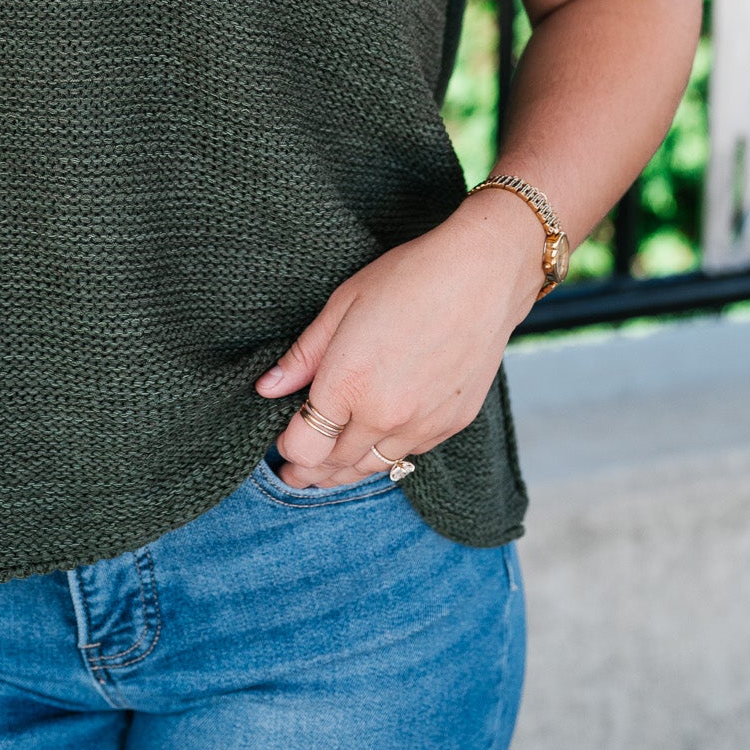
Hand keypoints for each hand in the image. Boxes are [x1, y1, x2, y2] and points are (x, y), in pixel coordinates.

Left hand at [253, 193, 541, 487]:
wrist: (482, 275)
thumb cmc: (408, 278)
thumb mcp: (343, 304)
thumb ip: (304, 355)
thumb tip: (268, 388)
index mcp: (348, 385)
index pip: (304, 447)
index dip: (287, 449)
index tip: (280, 445)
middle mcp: (384, 416)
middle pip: (336, 465)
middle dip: (310, 471)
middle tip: (294, 474)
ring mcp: (421, 425)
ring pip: (374, 468)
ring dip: (346, 473)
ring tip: (328, 473)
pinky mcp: (451, 424)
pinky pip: (410, 455)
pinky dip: (387, 455)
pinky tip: (376, 446)